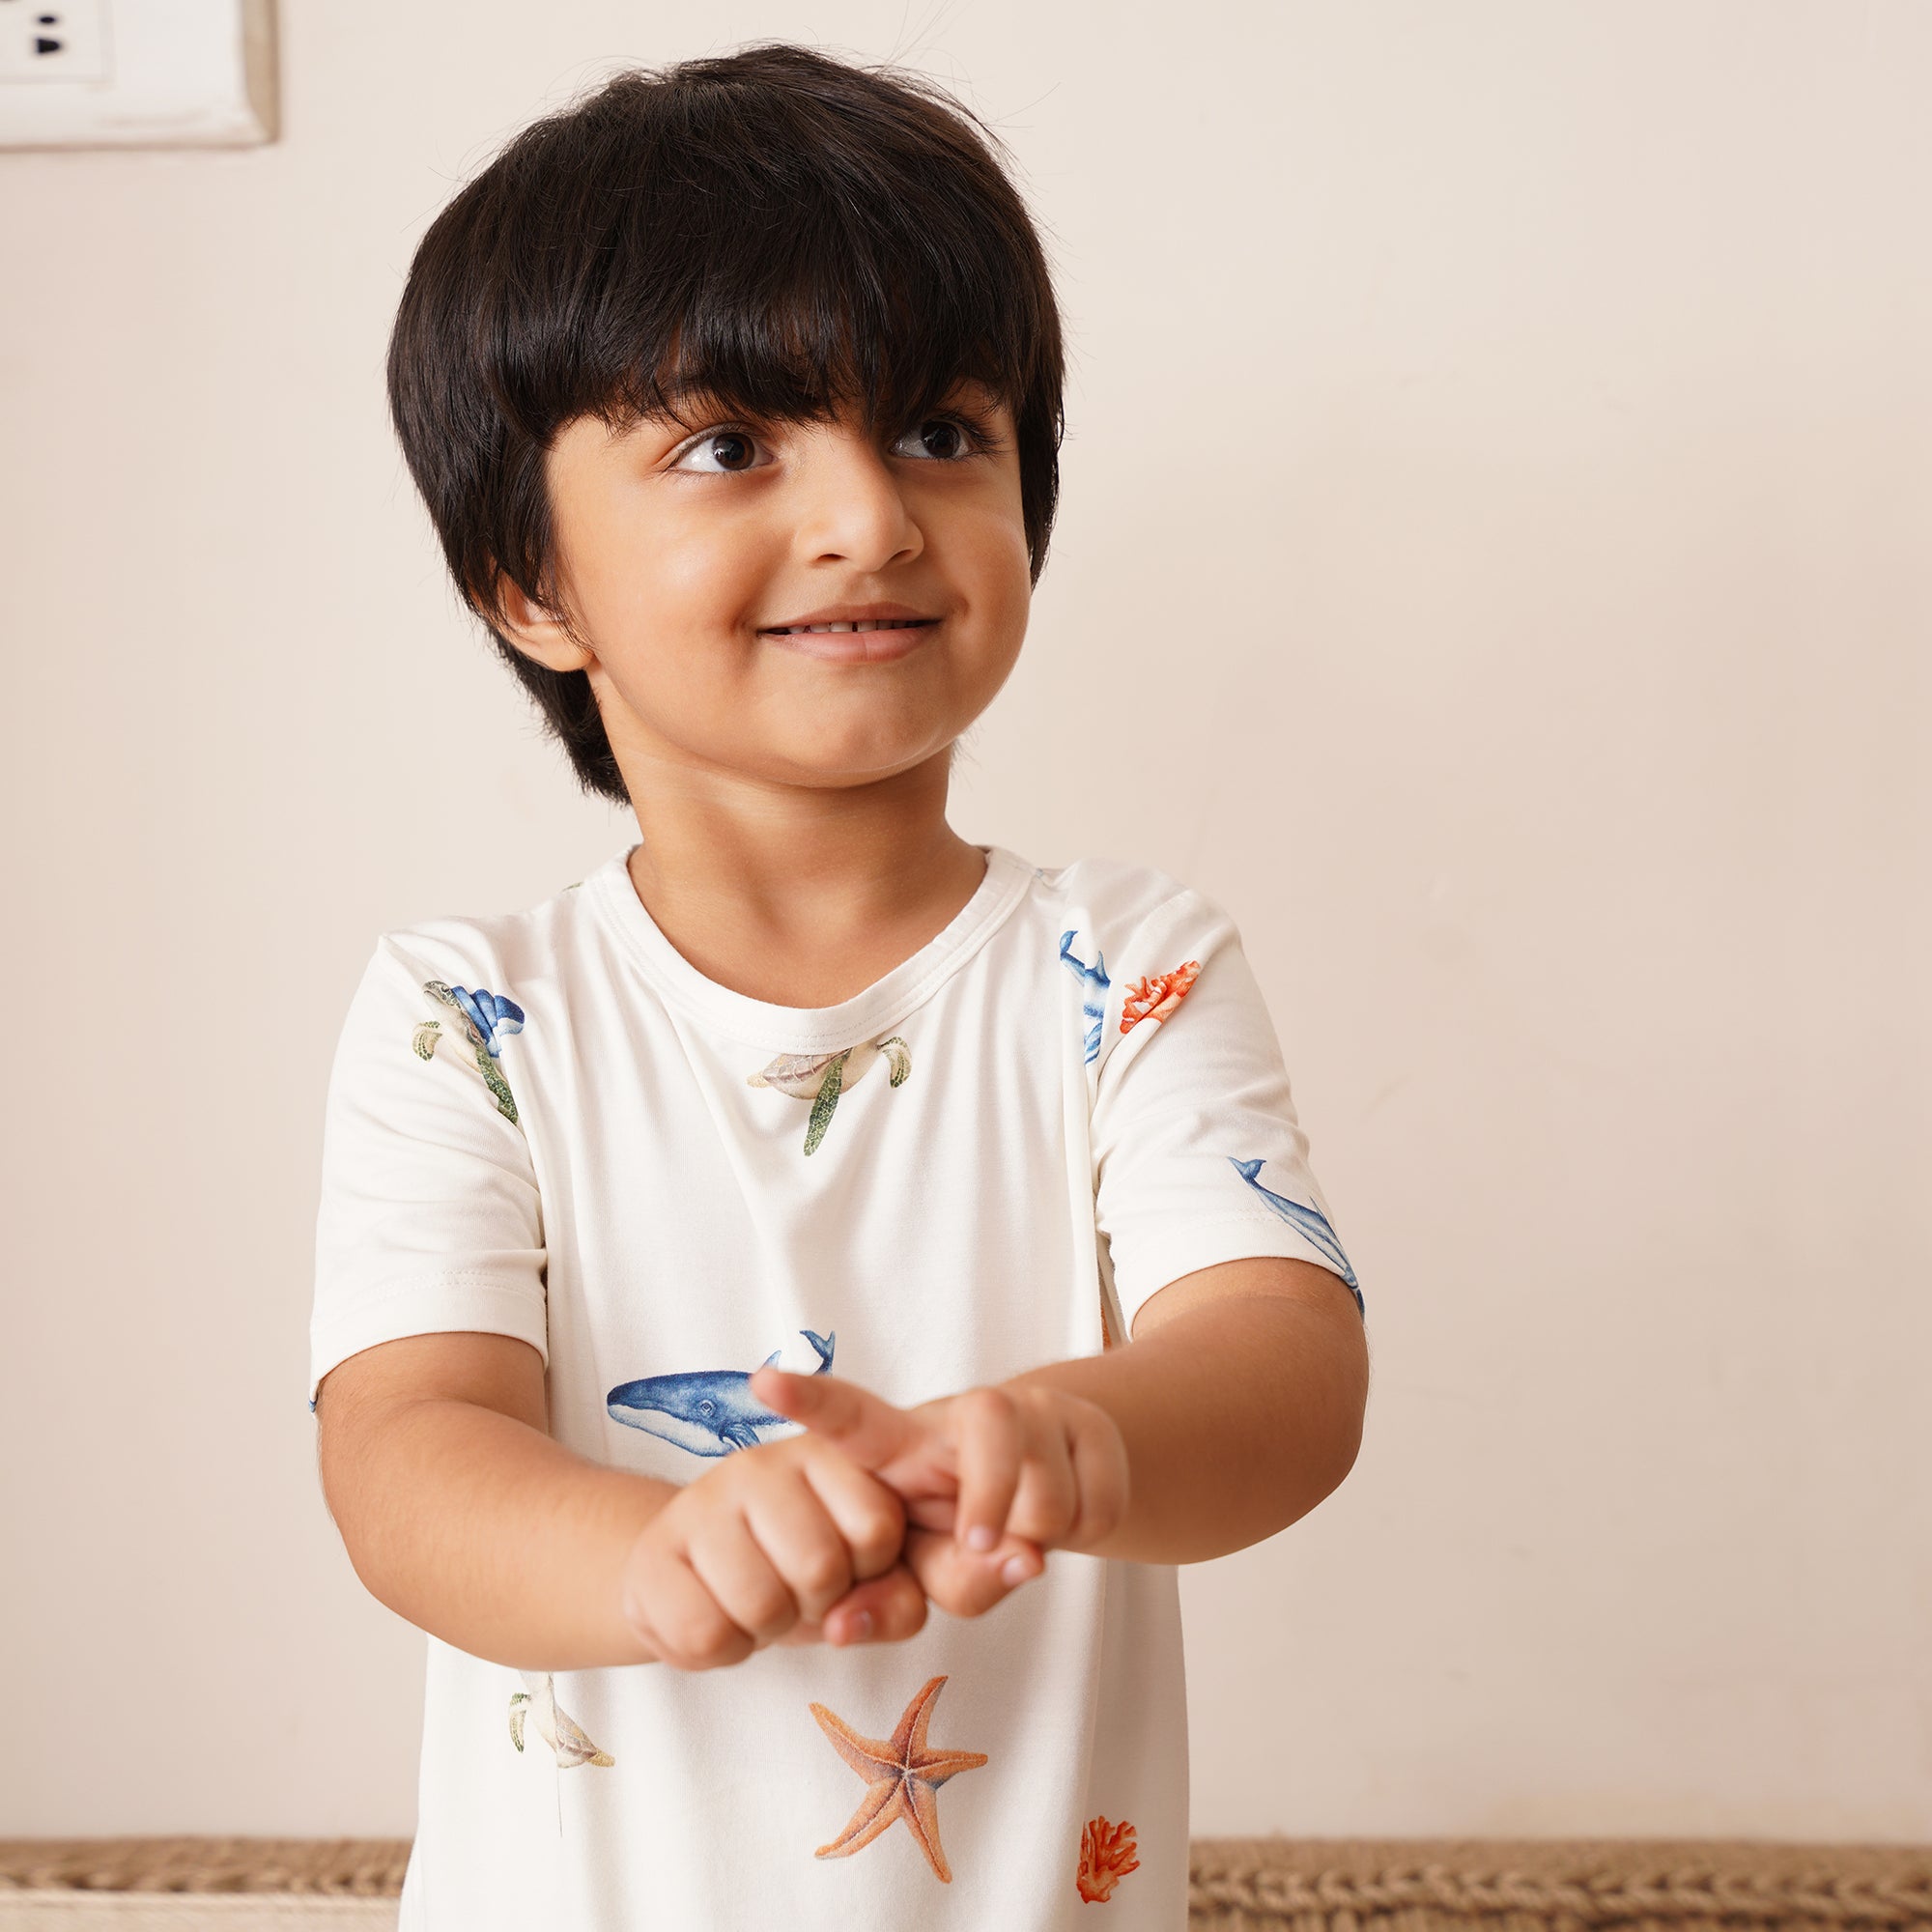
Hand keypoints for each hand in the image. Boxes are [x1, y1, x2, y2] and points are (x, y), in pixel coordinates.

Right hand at [618, 1431, 926, 1670]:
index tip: (850, 1564)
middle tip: (794, 1591)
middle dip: (815, 1604)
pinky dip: (720, 1650)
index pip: (877, 1524)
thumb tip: (849, 1621)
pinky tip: (717, 1616)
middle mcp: (761, 1462)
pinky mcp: (651, 1551)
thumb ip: (896, 1602)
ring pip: (761, 1604)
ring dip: (765, 1629)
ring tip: (755, 1603)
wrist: (698, 1572)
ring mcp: (701, 1500)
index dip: (869, 1571)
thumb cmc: (795, 1568)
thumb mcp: (861, 1580)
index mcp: (826, 1453)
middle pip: (820, 1567)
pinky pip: (703, 1634)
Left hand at [749, 1368, 1130, 1615]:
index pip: (851, 1419)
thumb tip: (1020, 1562)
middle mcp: (963, 1415)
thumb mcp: (940, 1570)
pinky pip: (1095, 1506)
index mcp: (903, 1447)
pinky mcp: (1087, 1422)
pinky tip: (1065, 1517)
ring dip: (1043, 1536)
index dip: (811, 1402)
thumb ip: (951, 1582)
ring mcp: (1030, 1413)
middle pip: (988, 1453)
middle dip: (995, 1508)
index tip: (761, 1381)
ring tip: (1025, 1528)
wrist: (1055, 1483)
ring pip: (1046, 1499)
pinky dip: (1086, 1532)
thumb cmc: (966, 1528)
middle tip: (984, 1539)